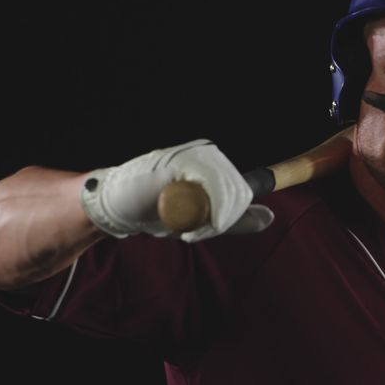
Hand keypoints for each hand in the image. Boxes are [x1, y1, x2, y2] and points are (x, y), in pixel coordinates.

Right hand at [79, 140, 272, 241]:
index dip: (229, 217)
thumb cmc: (156, 209)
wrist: (115, 204)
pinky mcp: (183, 161)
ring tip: (182, 223)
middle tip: (191, 230)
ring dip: (208, 220)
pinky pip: (213, 191)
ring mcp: (196, 155)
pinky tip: (180, 218)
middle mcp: (210, 153)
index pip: (245, 192)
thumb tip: (269, 216)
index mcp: (216, 163)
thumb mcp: (202, 218)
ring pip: (228, 195)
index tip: (206, 227)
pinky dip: (202, 215)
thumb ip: (234, 219)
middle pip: (239, 195)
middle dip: (219, 221)